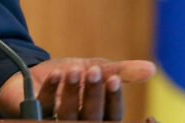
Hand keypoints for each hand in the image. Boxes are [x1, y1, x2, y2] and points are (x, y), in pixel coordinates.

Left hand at [0, 57, 155, 119]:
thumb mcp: (96, 69)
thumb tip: (151, 68)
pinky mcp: (35, 114)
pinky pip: (45, 106)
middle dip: (94, 94)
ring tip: (75, 70)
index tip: (115, 79)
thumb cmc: (70, 76)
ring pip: (69, 114)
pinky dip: (52, 89)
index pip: (113, 116)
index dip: (115, 99)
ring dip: (72, 91)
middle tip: (96, 72)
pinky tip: (57, 74)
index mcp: (99, 117)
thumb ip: (121, 71)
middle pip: (93, 117)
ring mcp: (57, 121)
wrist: (33, 73)